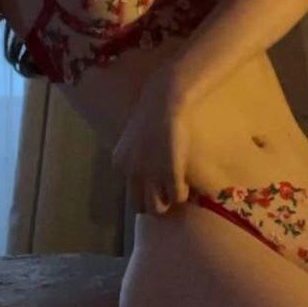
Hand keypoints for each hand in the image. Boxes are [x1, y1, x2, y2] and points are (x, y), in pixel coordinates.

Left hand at [111, 69, 190, 216]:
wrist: (165, 99)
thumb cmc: (153, 110)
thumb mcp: (134, 136)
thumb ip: (135, 156)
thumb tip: (146, 171)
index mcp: (120, 163)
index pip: (129, 194)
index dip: (146, 192)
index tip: (157, 186)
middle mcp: (131, 172)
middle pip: (140, 206)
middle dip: (156, 202)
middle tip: (168, 192)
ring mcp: (150, 175)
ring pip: (158, 207)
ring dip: (169, 200)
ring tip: (178, 187)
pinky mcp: (170, 173)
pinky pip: (177, 196)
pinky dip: (183, 192)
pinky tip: (187, 181)